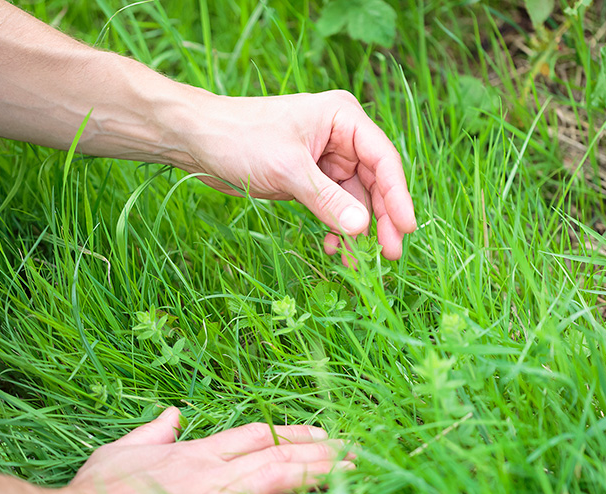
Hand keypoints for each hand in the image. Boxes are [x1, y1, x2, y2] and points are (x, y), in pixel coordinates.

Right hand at [59, 407, 353, 493]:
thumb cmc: (95, 493)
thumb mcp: (121, 451)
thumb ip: (153, 432)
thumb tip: (172, 414)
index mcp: (195, 452)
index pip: (257, 435)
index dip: (293, 433)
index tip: (320, 434)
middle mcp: (214, 474)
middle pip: (279, 455)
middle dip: (321, 453)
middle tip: (356, 451)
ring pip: (280, 484)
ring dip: (319, 478)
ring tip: (353, 475)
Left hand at [185, 90, 416, 259]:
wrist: (198, 140)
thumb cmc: (240, 139)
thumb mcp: (288, 170)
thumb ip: (327, 200)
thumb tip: (362, 229)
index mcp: (343, 118)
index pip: (383, 159)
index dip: (398, 196)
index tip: (406, 228)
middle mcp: (341, 137)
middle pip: (375, 182)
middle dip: (381, 219)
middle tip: (388, 255)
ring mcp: (326, 159)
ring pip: (355, 200)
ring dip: (357, 230)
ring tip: (360, 263)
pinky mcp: (310, 178)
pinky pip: (334, 207)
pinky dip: (336, 227)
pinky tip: (333, 248)